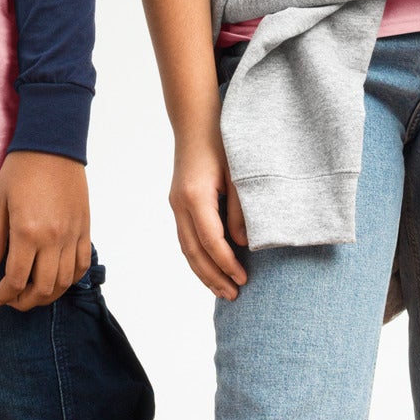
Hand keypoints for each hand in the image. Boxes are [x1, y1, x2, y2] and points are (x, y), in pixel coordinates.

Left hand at [0, 152, 91, 309]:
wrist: (53, 144)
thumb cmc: (21, 169)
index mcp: (27, 232)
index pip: (16, 278)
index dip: (3, 296)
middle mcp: (53, 238)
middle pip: (42, 288)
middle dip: (24, 302)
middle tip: (12, 301)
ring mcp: (73, 234)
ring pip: (64, 281)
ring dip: (48, 295)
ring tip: (32, 294)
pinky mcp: (85, 228)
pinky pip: (81, 264)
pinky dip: (70, 279)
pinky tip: (56, 280)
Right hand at [168, 124, 248, 299]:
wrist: (196, 123)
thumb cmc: (222, 144)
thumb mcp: (239, 175)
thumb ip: (240, 210)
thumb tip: (242, 244)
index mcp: (195, 196)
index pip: (210, 240)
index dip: (227, 263)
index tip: (244, 279)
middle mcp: (180, 204)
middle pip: (193, 251)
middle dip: (213, 276)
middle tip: (234, 295)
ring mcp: (176, 205)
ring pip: (186, 248)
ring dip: (203, 272)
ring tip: (223, 291)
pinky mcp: (179, 205)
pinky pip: (186, 239)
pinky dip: (198, 258)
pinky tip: (211, 269)